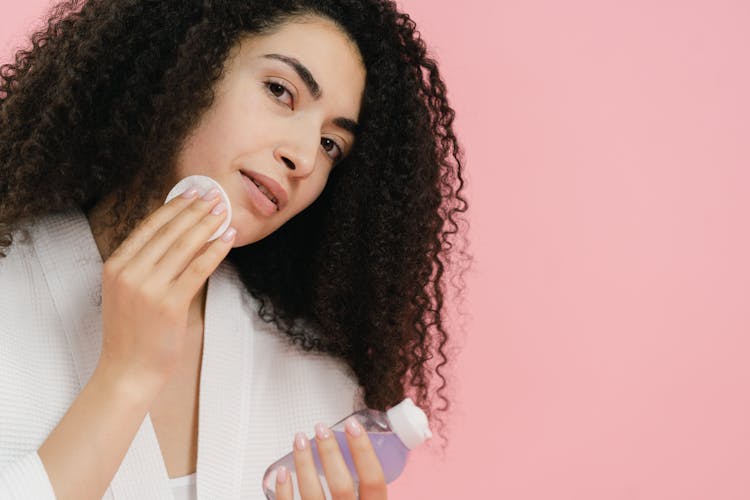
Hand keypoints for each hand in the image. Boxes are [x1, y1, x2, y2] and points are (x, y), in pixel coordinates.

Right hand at [97, 187, 234, 388]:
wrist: (127, 371)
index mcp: (115, 266)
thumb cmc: (131, 334)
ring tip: (223, 211)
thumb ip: (144, 265)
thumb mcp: (126, 292)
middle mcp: (129, 273)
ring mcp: (148, 288)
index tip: (191, 192)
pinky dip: (215, 251)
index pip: (148, 227)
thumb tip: (177, 237)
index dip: (173, 206)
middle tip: (214, 195)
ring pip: (184, 246)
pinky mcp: (169, 304)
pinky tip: (227, 239)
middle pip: (168, 231)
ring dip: (207, 224)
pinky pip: (198, 269)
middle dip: (195, 209)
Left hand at [274, 418, 387, 499]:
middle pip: (342, 485)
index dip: (364, 450)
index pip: (374, 480)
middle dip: (330, 452)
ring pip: (313, 494)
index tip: (352, 426)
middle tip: (321, 429)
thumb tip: (361, 450)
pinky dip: (284, 490)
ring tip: (299, 439)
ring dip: (305, 463)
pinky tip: (283, 472)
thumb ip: (367, 489)